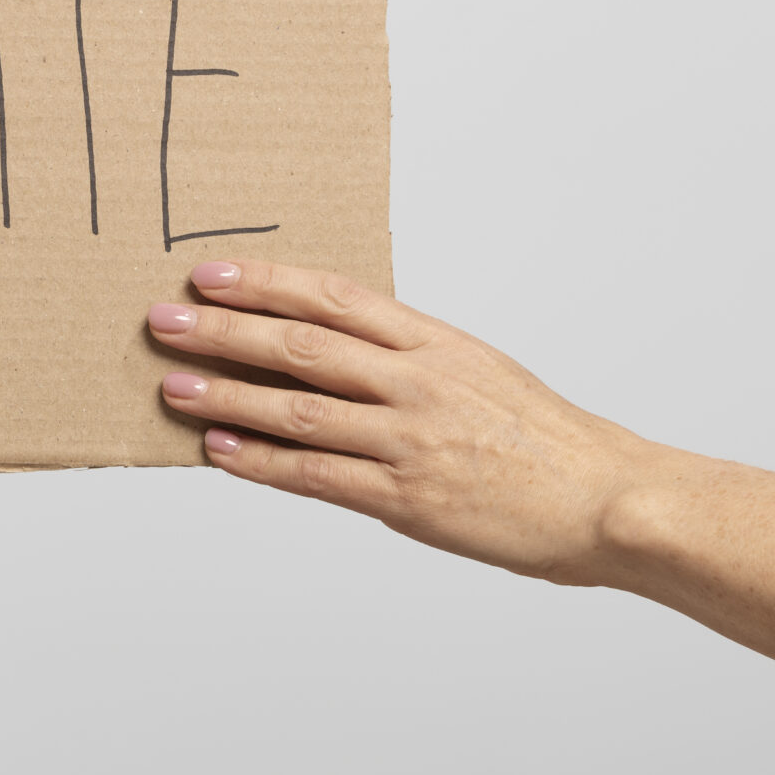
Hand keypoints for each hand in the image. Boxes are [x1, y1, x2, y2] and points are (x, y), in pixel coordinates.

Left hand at [147, 260, 658, 583]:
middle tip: (163, 321)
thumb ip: (408, 358)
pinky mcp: (409, 499)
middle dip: (224, 330)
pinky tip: (222, 453)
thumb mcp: (479, 371)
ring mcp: (411, 440)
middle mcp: (418, 382)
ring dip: (228, 396)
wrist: (611, 500)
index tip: (209, 274)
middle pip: (302, 344)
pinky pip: (321, 476)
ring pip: (300, 409)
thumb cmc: (546, 440)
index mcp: (435, 343)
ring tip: (174, 387)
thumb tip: (333, 344)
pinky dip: (264, 463)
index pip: (334, 296)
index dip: (265, 281)